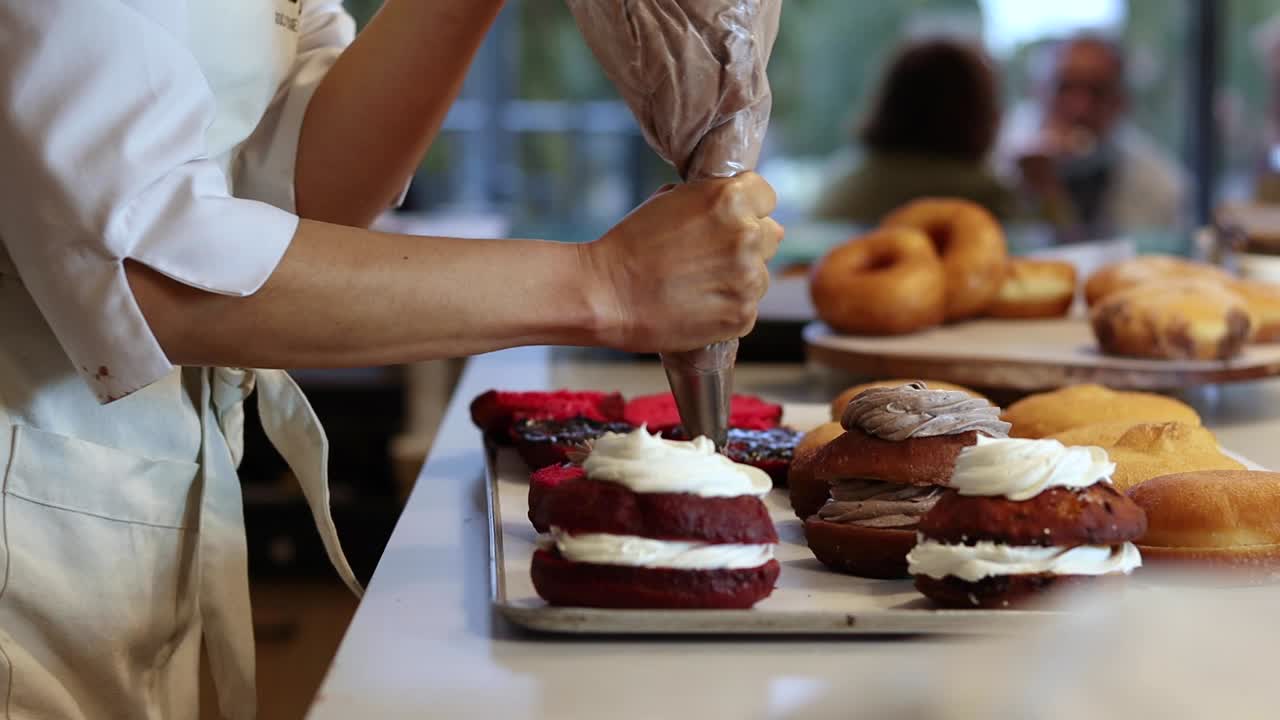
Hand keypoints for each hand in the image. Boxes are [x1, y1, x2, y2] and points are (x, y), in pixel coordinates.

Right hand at [580, 172, 782, 352]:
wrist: (606, 294)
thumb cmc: (631, 244)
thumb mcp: (671, 199)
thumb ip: (713, 201)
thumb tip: (741, 208)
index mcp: (731, 199)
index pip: (766, 196)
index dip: (747, 208)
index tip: (728, 221)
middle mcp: (747, 236)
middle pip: (770, 235)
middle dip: (747, 243)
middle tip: (710, 256)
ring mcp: (749, 279)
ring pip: (761, 274)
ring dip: (739, 278)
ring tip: (698, 283)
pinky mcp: (743, 315)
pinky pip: (748, 306)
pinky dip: (729, 307)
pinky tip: (697, 304)